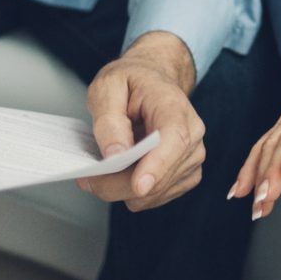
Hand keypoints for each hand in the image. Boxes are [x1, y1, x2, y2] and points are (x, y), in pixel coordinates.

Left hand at [76, 32, 205, 212]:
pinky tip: (123, 171)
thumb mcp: (107, 87)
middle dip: (117, 183)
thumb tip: (115, 155)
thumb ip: (109, 121)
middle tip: (87, 175)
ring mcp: (193, 157)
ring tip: (106, 166)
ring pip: (153, 193)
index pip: (174, 139)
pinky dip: (133, 192)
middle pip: (158, 176)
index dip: (158, 166)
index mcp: (175, 107)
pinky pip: (155, 198)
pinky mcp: (186, 175)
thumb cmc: (131, 83)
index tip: (139, 186)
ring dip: (122, 187)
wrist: (152, 81)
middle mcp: (192, 134)